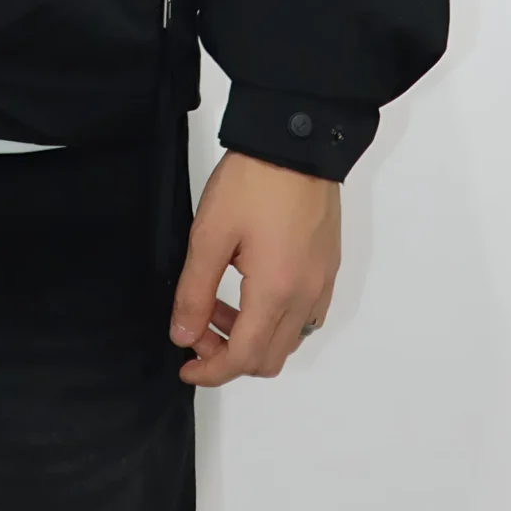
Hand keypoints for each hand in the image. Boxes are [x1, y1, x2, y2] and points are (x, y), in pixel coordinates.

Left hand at [167, 149, 339, 384]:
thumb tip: (183, 336)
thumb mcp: (210, 233)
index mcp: (275, 293)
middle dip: (229, 356)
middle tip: (198, 330)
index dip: (211, 372)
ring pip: (289, 339)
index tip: (185, 366)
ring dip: (252, 336)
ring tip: (218, 303)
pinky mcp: (328, 265)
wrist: (295, 139)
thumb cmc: (252, 182)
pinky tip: (251, 290)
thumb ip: (194, 291)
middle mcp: (306, 296)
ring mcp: (322, 282)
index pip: (243, 358)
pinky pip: (306, 315)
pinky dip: (276, 318)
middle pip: (269, 358)